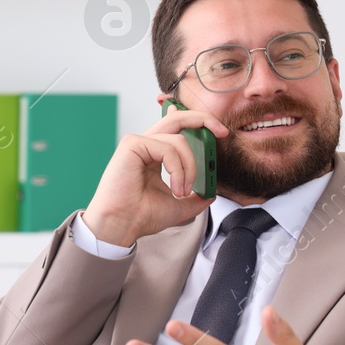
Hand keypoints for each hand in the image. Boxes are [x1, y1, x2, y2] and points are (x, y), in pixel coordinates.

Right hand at [82, 101, 228, 246]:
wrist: (122, 226)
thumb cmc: (141, 217)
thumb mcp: (179, 206)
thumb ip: (195, 198)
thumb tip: (210, 194)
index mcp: (153, 155)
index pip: (175, 127)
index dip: (196, 121)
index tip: (218, 131)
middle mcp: (145, 145)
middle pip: (177, 118)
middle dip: (203, 119)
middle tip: (223, 132)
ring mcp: (137, 143)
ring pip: (179, 141)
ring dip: (190, 168)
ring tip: (183, 192)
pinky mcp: (132, 145)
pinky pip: (168, 149)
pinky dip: (178, 170)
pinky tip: (175, 188)